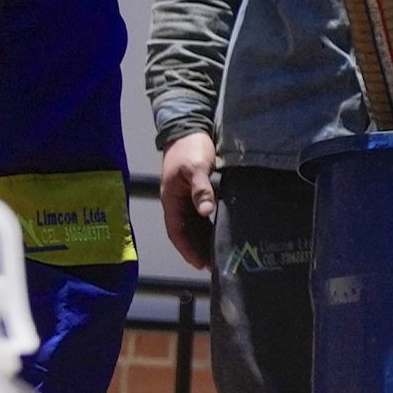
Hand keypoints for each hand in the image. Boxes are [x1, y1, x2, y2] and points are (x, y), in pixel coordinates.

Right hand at [158, 132, 219, 262]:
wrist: (189, 127)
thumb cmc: (190, 148)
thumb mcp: (196, 168)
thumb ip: (201, 189)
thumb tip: (206, 212)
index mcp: (171, 200)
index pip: (176, 232)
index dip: (187, 249)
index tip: (200, 264)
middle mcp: (177, 202)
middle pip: (185, 232)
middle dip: (197, 249)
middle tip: (214, 265)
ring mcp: (185, 197)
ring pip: (194, 225)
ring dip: (203, 239)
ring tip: (219, 254)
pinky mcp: (196, 191)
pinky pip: (201, 214)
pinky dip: (209, 226)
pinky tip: (221, 233)